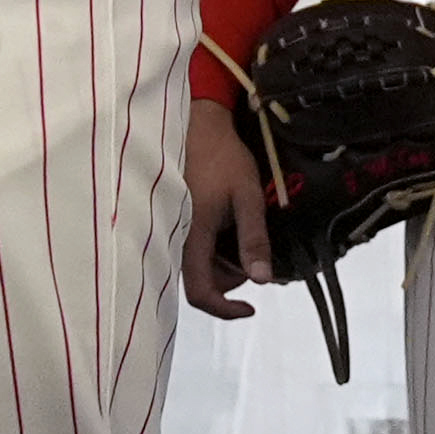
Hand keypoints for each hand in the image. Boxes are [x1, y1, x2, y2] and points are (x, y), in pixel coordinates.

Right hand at [183, 96, 272, 315]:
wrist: (196, 124)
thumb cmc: (222, 157)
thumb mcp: (246, 197)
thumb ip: (254, 239)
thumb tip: (263, 280)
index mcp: (192, 236)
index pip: (201, 293)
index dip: (225, 310)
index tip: (251, 307)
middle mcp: (174, 239)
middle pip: (201, 281)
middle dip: (231, 276)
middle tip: (252, 245)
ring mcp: (171, 230)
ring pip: (197, 266)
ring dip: (221, 261)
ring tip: (239, 227)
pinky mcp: (172, 220)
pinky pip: (190, 249)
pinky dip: (211, 248)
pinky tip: (225, 224)